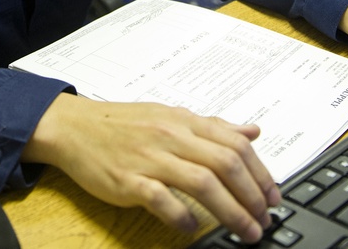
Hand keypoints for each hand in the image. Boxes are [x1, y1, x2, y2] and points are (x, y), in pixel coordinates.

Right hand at [21, 93, 280, 242]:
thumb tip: (251, 131)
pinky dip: (181, 215)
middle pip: (225, 164)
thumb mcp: (171, 116)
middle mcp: (172, 136)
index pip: (234, 145)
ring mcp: (150, 158)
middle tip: (265, 219)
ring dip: (229, 211)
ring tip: (245, 230)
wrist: (75, 127)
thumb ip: (213, 127)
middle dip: (252, 196)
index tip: (273, 197)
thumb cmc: (123, 124)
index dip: (261, 173)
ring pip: (201, 182)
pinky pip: (161, 199)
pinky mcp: (128, 180)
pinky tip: (192, 228)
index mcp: (184, 122)